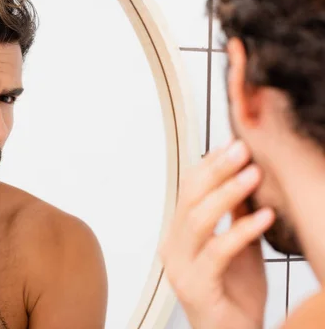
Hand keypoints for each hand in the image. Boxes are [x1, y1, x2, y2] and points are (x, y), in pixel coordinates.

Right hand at [160, 141, 274, 328]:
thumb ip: (237, 214)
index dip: (209, 164)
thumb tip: (246, 174)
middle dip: (216, 170)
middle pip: (189, 198)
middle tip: (241, 150)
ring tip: (254, 175)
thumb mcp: (239, 244)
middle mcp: (173, 246)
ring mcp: (180, 266)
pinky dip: (242, 230)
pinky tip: (265, 216)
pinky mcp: (195, 285)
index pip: (187, 188)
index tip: (232, 143)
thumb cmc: (233, 295)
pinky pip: (217, 251)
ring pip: (198, 220)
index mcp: (179, 234)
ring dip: (227, 194)